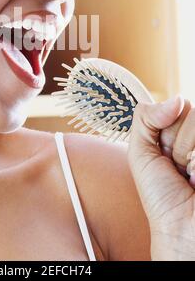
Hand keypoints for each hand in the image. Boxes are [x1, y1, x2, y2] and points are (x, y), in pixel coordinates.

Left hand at [127, 96, 194, 259]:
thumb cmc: (160, 196)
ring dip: (187, 150)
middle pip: (189, 110)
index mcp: (178, 131)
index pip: (177, 104)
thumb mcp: (140, 152)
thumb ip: (146, 118)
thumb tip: (176, 99)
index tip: (164, 152)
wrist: (180, 228)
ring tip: (189, 172)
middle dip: (176, 140)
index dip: (165, 127)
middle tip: (177, 165)